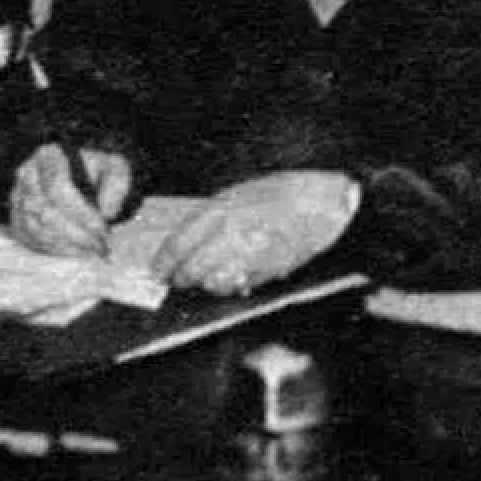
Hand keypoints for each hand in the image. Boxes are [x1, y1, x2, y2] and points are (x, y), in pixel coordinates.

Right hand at [8, 144, 132, 256]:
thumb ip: (116, 186)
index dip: (80, 213)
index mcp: (49, 155)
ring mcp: (18, 197)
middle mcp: (27, 174)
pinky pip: (30, 239)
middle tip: (98, 245)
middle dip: (75, 233)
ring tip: (90, 249)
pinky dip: (54, 249)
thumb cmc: (100, 173)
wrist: (85, 179)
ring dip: (65, 244)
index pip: (58, 188)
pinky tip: (75, 250)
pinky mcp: (17, 217)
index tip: (102, 229)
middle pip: (45, 210)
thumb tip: (105, 212)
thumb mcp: (116, 169)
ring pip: (36, 228)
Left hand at [152, 171, 359, 295]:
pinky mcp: (268, 272)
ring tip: (203, 280)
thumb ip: (211, 218)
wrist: (324, 203)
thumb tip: (186, 244)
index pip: (179, 243)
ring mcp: (251, 256)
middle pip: (193, 269)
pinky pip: (239, 286)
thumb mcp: (238, 194)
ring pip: (214, 284)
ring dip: (205, 285)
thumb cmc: (282, 193)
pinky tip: (231, 278)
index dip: (163, 262)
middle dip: (181, 278)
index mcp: (221, 210)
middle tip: (176, 281)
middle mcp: (233, 234)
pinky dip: (231, 285)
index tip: (156, 271)